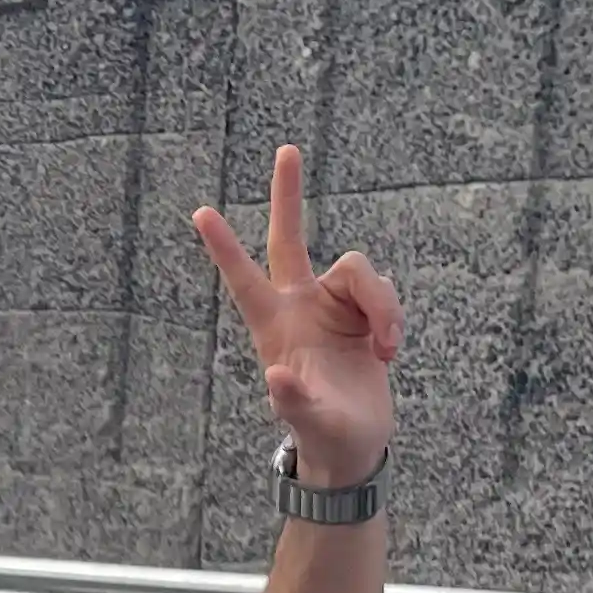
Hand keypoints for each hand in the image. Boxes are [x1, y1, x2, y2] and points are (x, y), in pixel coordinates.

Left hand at [194, 142, 401, 493]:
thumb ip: (294, 402)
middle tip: (287, 150)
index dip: (225, 248)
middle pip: (291, 239)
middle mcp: (300, 306)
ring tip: (387, 348)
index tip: (201, 212)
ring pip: (360, 270)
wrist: (356, 443)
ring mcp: (332, 306)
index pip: (244, 280)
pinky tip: (390, 351)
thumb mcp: (311, 422)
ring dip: (381, 304)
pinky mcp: (364, 311)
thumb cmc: (325, 435)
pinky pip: (384, 291)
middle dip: (289, 196)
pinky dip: (392, 316)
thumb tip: (278, 376)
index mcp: (274, 327)